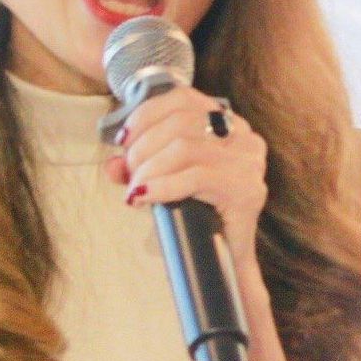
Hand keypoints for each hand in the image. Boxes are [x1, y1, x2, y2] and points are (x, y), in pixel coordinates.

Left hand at [104, 87, 267, 277]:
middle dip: (143, 147)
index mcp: (226, 122)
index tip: (123, 140)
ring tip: (136, 189)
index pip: (182, 99)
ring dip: (149, 168)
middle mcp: (243, 135)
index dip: (146, 115)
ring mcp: (248, 162)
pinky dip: (162, 186)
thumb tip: (112, 165)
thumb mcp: (164, 180)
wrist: (226, 261)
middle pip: (179, 123)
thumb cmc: (197, 215)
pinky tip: (145, 196)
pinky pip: (195, 177)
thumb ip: (139, 167)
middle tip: (129, 174)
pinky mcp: (246, 189)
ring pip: (184, 148)